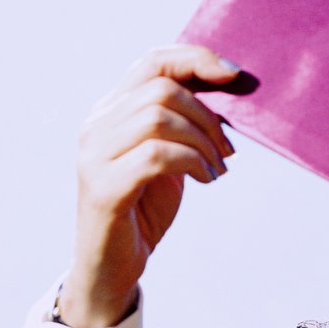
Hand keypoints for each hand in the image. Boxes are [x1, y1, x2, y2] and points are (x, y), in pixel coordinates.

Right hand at [58, 45, 238, 327]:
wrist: (112, 268)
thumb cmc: (143, 212)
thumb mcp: (168, 159)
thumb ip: (183, 125)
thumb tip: (227, 92)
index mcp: (109, 111)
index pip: (151, 62)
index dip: (195, 60)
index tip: (234, 75)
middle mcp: (95, 126)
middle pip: (160, 90)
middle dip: (207, 115)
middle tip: (229, 150)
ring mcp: (94, 156)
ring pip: (158, 118)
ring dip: (202, 142)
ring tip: (218, 169)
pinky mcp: (103, 187)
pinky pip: (156, 156)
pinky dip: (191, 162)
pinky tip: (206, 180)